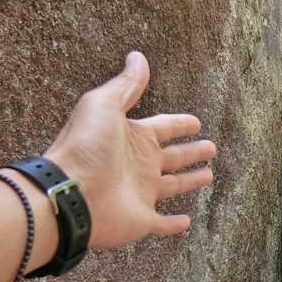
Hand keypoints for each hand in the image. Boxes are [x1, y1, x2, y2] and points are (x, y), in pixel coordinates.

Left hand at [43, 51, 214, 247]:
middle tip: (211, 148)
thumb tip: (137, 56)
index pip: (164, 127)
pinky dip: (174, 225)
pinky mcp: (141, 220)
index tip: (196, 123)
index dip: (180, 124)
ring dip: (190, 182)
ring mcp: (141, 194)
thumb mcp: (105, 105)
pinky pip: (162, 224)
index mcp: (134, 138)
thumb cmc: (86, 146)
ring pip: (172, 187)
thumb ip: (126, 84)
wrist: (71, 192)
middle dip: (192, 152)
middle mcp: (139, 165)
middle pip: (172, 156)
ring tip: (209, 176)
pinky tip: (186, 222)